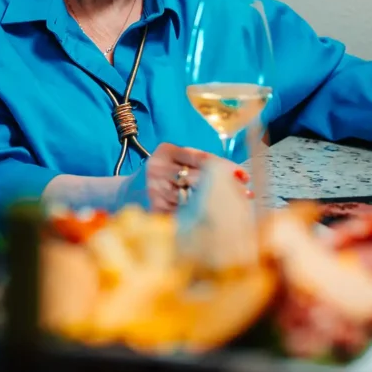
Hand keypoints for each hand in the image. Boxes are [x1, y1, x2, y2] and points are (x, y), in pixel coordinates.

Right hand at [120, 143, 250, 212]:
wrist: (126, 195)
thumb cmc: (162, 177)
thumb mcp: (174, 162)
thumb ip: (199, 164)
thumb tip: (238, 175)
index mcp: (165, 151)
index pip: (201, 157)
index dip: (226, 166)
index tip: (243, 176)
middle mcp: (158, 167)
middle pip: (199, 177)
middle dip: (225, 186)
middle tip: (245, 194)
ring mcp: (155, 189)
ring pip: (194, 197)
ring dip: (216, 204)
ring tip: (236, 210)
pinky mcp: (154, 208)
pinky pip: (184, 213)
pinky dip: (201, 217)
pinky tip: (215, 221)